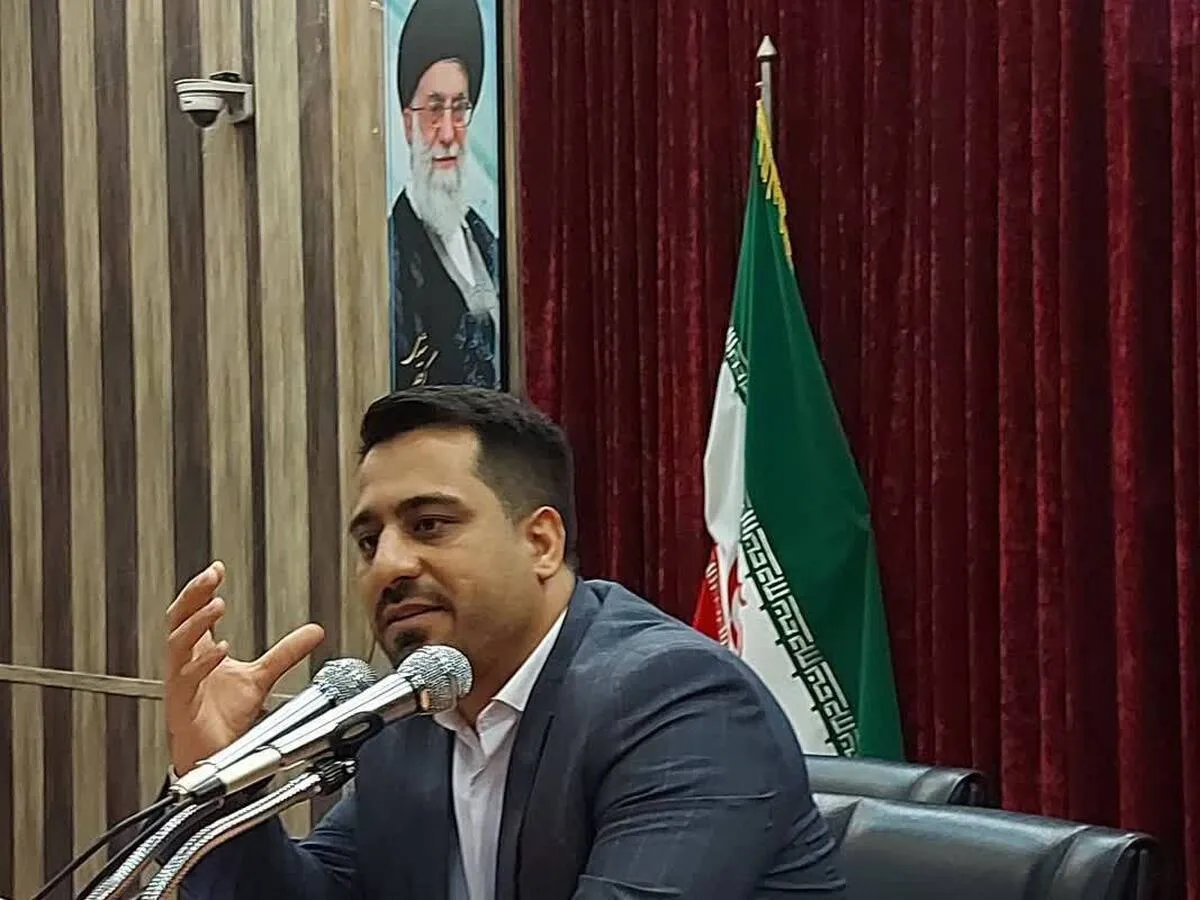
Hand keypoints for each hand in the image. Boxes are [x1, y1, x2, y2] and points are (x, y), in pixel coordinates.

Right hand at [164, 561, 324, 774]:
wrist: (215, 755)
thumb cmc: (223, 719)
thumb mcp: (261, 678)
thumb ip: (285, 653)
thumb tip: (313, 632)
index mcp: (199, 653)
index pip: (193, 612)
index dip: (201, 590)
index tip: (217, 568)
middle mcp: (186, 664)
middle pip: (179, 620)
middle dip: (192, 596)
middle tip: (210, 576)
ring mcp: (182, 684)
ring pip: (177, 646)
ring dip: (196, 624)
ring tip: (216, 605)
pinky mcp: (183, 706)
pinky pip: (185, 680)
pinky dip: (203, 663)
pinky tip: (219, 649)